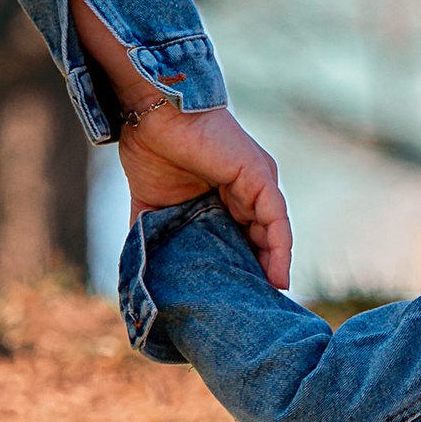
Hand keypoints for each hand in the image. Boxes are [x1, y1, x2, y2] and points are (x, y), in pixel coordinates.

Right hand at [119, 98, 292, 290]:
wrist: (150, 114)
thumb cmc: (150, 150)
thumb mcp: (154, 206)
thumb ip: (154, 236)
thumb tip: (141, 273)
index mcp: (224, 194)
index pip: (241, 237)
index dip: (242, 267)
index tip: (239, 299)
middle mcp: (247, 189)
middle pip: (261, 238)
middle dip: (259, 272)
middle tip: (256, 307)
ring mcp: (256, 182)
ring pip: (273, 232)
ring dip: (273, 266)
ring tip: (269, 299)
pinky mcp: (260, 176)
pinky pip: (277, 219)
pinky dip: (279, 249)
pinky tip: (277, 276)